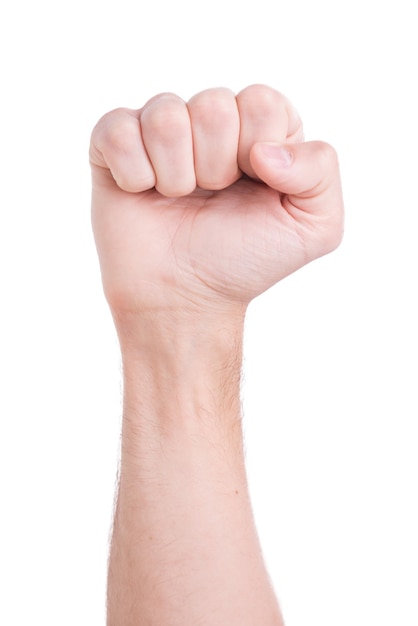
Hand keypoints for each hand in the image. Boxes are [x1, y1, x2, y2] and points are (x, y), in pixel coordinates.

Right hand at [90, 85, 342, 318]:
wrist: (184, 298)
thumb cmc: (244, 260)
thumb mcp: (314, 228)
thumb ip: (321, 171)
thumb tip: (264, 148)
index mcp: (260, 128)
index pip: (261, 102)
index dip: (256, 153)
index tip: (250, 189)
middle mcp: (211, 121)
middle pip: (213, 105)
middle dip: (215, 168)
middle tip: (211, 198)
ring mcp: (160, 130)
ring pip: (165, 116)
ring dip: (176, 175)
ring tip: (178, 199)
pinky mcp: (114, 144)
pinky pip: (118, 131)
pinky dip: (134, 175)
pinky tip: (143, 194)